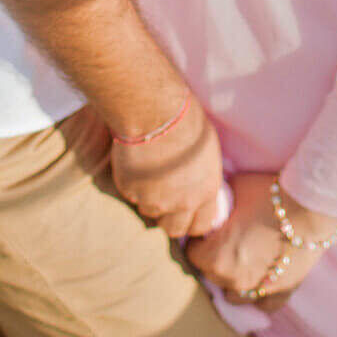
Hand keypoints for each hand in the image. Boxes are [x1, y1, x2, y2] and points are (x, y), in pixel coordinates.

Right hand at [110, 95, 224, 237]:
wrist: (155, 108)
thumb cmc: (185, 120)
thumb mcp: (206, 152)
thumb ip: (201, 178)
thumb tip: (196, 186)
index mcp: (206, 191)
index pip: (201, 225)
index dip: (192, 219)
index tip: (185, 209)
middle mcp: (182, 202)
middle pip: (173, 228)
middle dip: (168, 216)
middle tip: (162, 195)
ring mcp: (154, 199)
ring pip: (149, 211)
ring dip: (148, 198)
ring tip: (148, 171)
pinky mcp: (131, 190)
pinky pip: (130, 194)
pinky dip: (131, 183)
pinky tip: (135, 161)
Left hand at [186, 173, 336, 308]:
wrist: (309, 205)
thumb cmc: (268, 194)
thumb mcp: (234, 189)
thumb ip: (219, 203)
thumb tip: (213, 202)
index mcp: (215, 256)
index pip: (192, 254)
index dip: (197, 239)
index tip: (206, 230)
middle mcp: (233, 280)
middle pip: (211, 274)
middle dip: (213, 258)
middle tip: (223, 240)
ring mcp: (258, 289)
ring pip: (233, 295)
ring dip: (232, 279)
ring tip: (241, 259)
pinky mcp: (282, 292)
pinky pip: (263, 304)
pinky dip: (259, 293)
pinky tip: (260, 277)